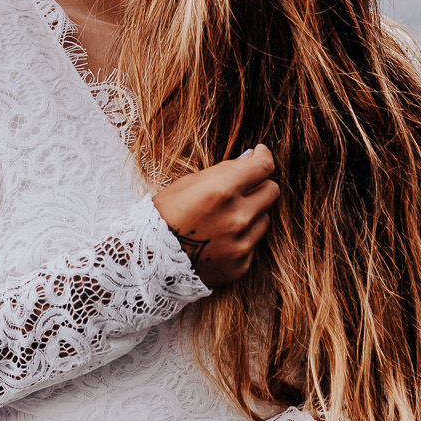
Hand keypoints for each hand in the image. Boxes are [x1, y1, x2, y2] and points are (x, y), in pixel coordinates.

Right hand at [150, 144, 279, 286]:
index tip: (259, 155)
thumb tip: (251, 159)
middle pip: (272, 191)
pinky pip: (252, 244)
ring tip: (222, 219)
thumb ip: (224, 170)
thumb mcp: (188, 183)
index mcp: (222, 191)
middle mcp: (237, 217)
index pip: (263, 167)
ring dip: (250, 214)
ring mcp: (241, 244)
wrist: (149, 261)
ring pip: (264, 218)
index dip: (264, 157)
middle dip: (260, 185)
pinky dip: (240, 239)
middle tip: (242, 188)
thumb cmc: (164, 216)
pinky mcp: (241, 265)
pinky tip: (218, 241)